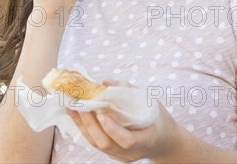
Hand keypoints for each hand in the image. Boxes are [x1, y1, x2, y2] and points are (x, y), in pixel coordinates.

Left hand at [67, 100, 183, 162]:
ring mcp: (120, 156)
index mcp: (146, 140)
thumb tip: (104, 81)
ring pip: (97, 144)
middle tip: (80, 105)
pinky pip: (96, 142)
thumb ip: (127, 91)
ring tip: (72, 107)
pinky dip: (85, 127)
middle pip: (105, 144)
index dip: (112, 128)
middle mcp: (131, 153)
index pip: (127, 140)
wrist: (164, 141)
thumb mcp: (149, 102)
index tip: (101, 113)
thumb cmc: (157, 118)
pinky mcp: (112, 153)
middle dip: (90, 124)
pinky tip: (77, 114)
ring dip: (82, 125)